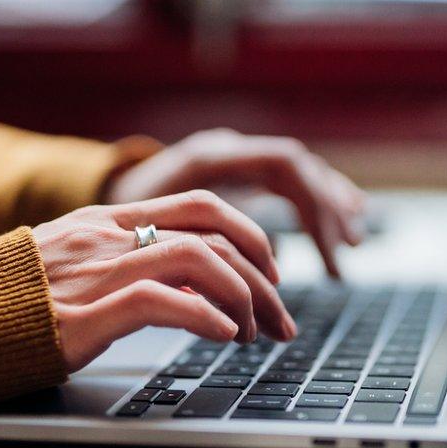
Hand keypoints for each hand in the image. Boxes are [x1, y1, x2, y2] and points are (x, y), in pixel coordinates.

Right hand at [34, 190, 297, 371]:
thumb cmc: (11, 295)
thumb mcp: (73, 260)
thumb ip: (126, 258)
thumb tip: (189, 281)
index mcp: (110, 220)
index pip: (202, 206)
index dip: (250, 236)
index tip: (269, 274)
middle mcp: (110, 236)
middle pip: (215, 229)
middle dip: (263, 272)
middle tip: (280, 314)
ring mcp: (98, 270)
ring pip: (199, 260)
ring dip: (242, 298)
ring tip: (253, 333)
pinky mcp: (84, 313)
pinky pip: (162, 301)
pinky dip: (206, 317)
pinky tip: (223, 336)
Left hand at [106, 129, 365, 276]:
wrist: (93, 191)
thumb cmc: (114, 222)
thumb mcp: (146, 236)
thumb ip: (190, 255)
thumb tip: (235, 298)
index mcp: (209, 156)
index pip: (284, 165)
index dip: (312, 208)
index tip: (325, 254)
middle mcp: (227, 149)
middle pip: (298, 168)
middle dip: (327, 214)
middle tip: (344, 258)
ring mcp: (233, 158)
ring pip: (297, 172)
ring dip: (329, 205)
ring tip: (353, 242)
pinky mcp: (234, 174)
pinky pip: (288, 181)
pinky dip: (316, 200)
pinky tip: (343, 218)